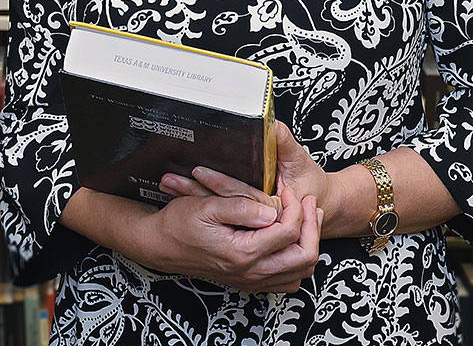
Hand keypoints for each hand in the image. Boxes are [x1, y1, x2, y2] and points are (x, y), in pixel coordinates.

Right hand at [128, 184, 322, 294]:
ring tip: (307, 220)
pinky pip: (287, 282)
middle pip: (304, 256)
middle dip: (312, 226)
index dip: (295, 207)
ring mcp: (251, 280)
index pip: (288, 231)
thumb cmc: (178, 224)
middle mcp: (251, 272)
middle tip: (309, 205)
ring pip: (300, 272)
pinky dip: (297, 263)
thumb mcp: (206, 206)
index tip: (289, 191)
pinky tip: (291, 243)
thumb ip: (242, 207)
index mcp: (243, 252)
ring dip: (309, 245)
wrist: (159, 246)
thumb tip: (272, 210)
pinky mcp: (249, 282)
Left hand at [158, 123, 327, 208]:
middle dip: (194, 193)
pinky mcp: (244, 224)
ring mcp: (251, 226)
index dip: (219, 183)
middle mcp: (258, 220)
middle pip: (222, 207)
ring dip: (191, 199)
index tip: (198, 171)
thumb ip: (284, 144)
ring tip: (167, 185)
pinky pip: (221, 215)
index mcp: (272, 207)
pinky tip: (179, 197)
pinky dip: (199, 205)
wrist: (318, 208)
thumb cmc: (310, 183)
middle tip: (169, 180)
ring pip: (218, 212)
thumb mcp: (301, 160)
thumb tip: (272, 125)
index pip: (241, 196)